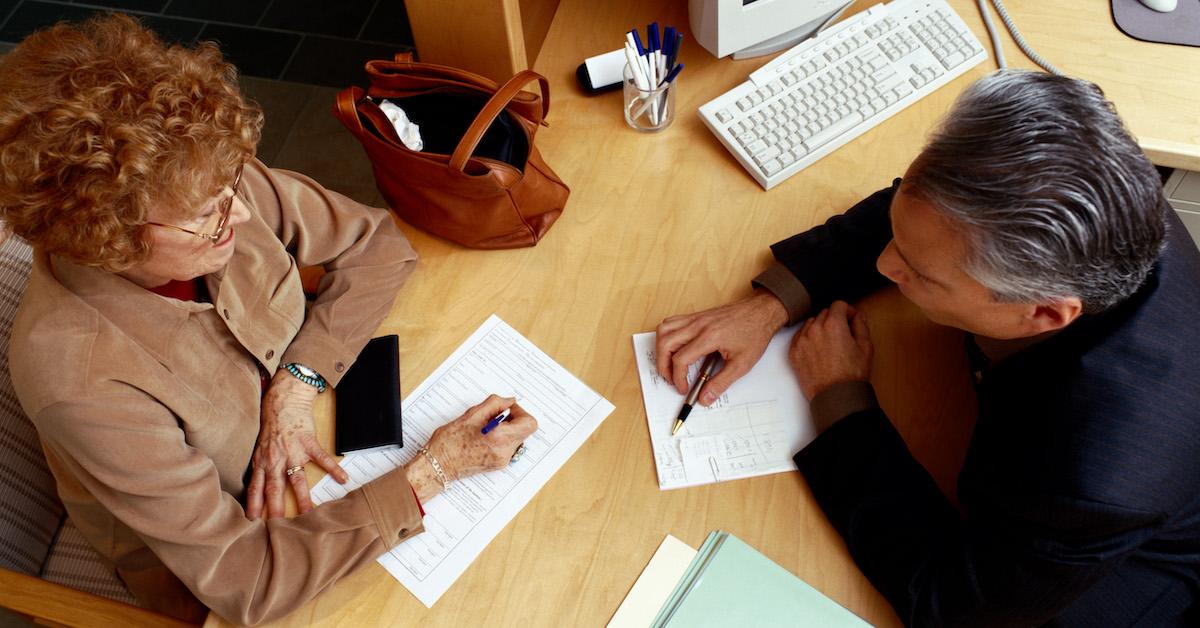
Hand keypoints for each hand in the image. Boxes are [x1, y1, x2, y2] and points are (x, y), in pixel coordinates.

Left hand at [245, 371, 347, 519]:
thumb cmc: (272, 424)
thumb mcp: (260, 447)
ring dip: (303, 498)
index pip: (255, 488)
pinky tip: (343, 479)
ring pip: (297, 479)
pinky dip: (333, 469)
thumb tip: (259, 487)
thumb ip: (261, 467)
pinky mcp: (309, 442)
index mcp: (262, 461)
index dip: (254, 505)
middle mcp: (275, 459)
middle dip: (275, 510)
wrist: (283, 400)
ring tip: (309, 514)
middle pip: (274, 489)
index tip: (253, 521)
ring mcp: (293, 451)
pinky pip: (322, 459)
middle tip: (278, 529)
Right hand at [404, 395, 536, 501]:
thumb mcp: (472, 413)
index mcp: (499, 437)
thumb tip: (510, 401)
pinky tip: (484, 437)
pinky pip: (508, 447)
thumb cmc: (450, 440)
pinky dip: (501, 439)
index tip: (507, 410)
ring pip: (516, 439)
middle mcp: (504, 452)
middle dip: (513, 420)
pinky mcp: (498, 465)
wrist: (438, 464)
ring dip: (507, 430)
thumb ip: (496, 404)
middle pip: (524, 431)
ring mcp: (502, 461)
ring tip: (486, 428)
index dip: (521, 413)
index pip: (529, 424)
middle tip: (495, 417)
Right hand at [655, 290, 788, 404]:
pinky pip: (671, 322)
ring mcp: (695, 318)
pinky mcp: (696, 315)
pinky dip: (666, 336)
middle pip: (665, 343)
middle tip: (670, 378)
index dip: (678, 378)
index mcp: (709, 337)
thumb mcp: (742, 364)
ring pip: (663, 330)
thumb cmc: (754, 333)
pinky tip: (675, 347)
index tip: (684, 388)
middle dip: (662, 365)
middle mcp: (698, 325)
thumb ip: (721, 383)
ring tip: (668, 364)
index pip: (681, 359)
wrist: (761, 312)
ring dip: (661, 349)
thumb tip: (705, 398)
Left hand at [788, 301, 872, 400]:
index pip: (839, 305)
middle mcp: (815, 328)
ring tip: (830, 342)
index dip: (848, 311)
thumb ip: (861, 325)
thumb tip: (858, 315)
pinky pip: (800, 336)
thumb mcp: (865, 347)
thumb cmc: (852, 374)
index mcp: (834, 324)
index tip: (851, 319)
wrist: (835, 396)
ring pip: (811, 323)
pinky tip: (818, 349)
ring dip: (820, 327)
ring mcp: (802, 340)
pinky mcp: (793, 352)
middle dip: (835, 319)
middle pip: (824, 313)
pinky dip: (809, 338)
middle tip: (843, 333)